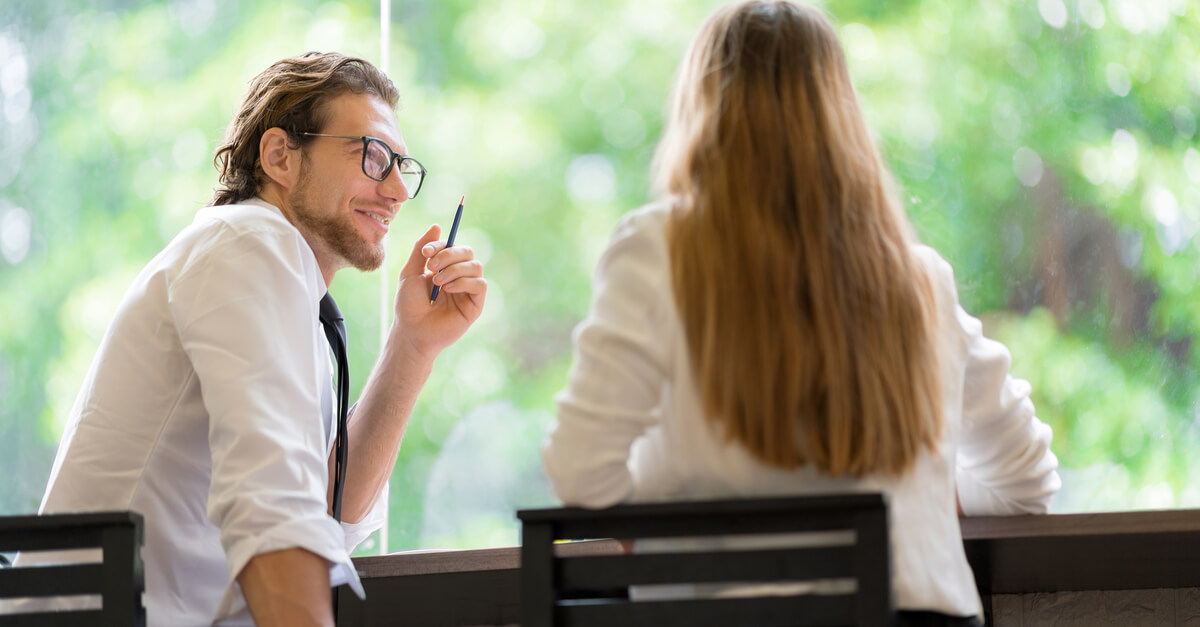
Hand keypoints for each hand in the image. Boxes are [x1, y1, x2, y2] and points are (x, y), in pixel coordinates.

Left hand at [393, 224, 486, 358]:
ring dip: (454, 269)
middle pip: (467, 252)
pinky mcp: (475, 305)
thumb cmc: (408, 305)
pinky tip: (448, 290)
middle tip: (432, 268)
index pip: (452, 246)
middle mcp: (459, 277)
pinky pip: (480, 284)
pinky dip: (464, 282)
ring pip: (476, 266)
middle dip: (449, 255)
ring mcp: (468, 291)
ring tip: (438, 282)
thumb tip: (436, 226)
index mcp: (445, 268)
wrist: (410, 331)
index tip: (425, 254)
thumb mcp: (410, 273)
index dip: (441, 245)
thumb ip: (421, 249)